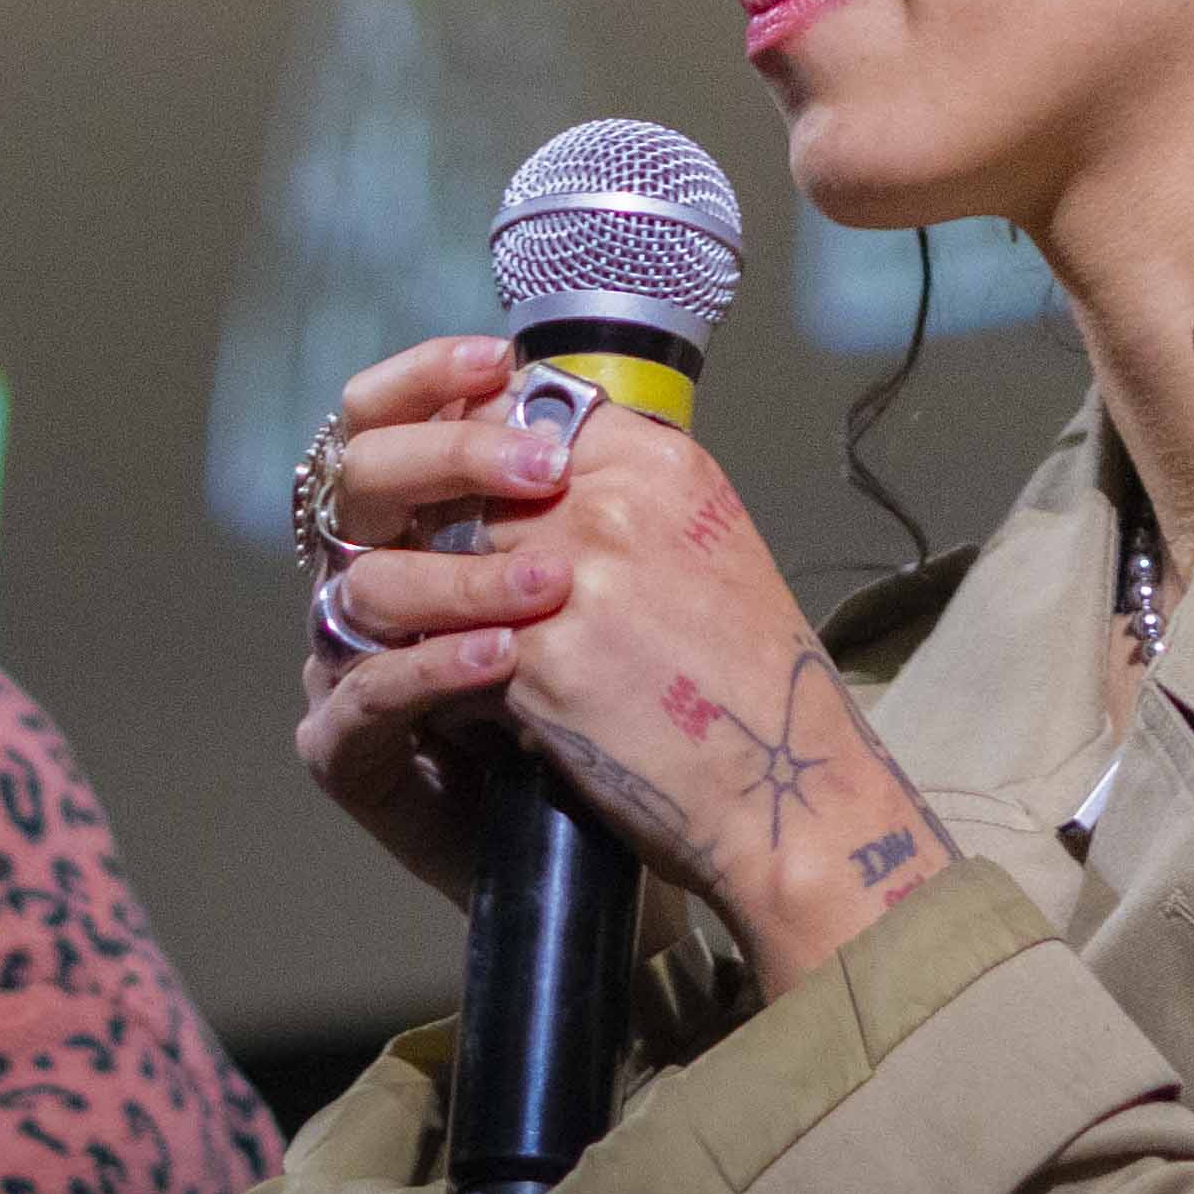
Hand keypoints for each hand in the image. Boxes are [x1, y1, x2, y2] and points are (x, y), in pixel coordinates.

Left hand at [286, 336, 954, 986]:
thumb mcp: (706, 543)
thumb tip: (531, 475)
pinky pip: (439, 647)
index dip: (477, 446)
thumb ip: (623, 495)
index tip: (458, 487)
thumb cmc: (752, 676)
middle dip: (437, 530)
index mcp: (656, 461)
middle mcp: (609, 502)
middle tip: (412, 562)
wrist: (782, 784)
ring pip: (432, 561)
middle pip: (467, 483)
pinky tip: (447, 698)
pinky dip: (435, 673)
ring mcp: (567, 576)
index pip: (521, 408)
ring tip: (410, 633)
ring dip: (412, 601)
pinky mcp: (533, 658)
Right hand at [292, 335, 567, 911]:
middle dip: (452, 457)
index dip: (427, 378)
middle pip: (358, 479)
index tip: (500, 359)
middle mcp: (362, 576)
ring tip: (554, 584)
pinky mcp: (341, 746)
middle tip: (543, 468)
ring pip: (366, 585)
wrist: (614, 831)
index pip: (381, 417)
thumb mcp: (602, 568)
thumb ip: (571, 487)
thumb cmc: (612, 695)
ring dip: (466, 576)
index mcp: (413, 520)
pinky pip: (366, 691)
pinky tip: (503, 656)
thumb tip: (575, 390)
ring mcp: (341, 659)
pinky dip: (435, 666)